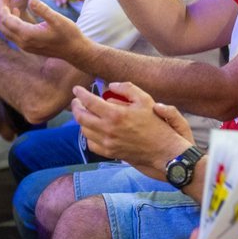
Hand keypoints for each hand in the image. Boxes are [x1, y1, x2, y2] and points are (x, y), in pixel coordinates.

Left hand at [0, 0, 84, 58]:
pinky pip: (12, 35)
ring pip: (6, 31)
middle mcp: (22, 42)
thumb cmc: (69, 34)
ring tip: (7, 4)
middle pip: (2, 26)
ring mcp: (24, 46)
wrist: (75, 51)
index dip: (2, 6)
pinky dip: (10, 24)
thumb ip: (43, 9)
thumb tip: (31, 0)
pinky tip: (17, 14)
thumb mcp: (58, 19)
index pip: (7, 19)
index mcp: (27, 34)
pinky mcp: (28, 46)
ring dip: (3, 18)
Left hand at [71, 82, 192, 179]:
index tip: (76, 89)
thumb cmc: (155, 123)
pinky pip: (91, 143)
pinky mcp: (109, 152)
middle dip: (76, 107)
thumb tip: (111, 86)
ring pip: (84, 130)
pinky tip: (94, 129)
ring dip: (82, 120)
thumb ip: (127, 89)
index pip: (89, 102)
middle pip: (81, 117)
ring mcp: (107, 142)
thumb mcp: (145, 99)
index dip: (80, 94)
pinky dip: (89, 135)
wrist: (162, 149)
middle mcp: (107, 129)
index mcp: (115, 114)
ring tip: (85, 113)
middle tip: (76, 101)